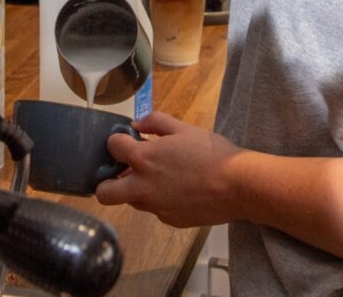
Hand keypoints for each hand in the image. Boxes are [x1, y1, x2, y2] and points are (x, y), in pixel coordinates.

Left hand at [94, 112, 241, 227]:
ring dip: (137, 190)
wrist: (237, 185)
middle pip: (105, 193)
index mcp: (143, 158)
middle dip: (106, 182)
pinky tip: (180, 191)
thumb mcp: (183, 128)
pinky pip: (156, 209)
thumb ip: (155, 122)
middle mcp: (143, 186)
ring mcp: (155, 207)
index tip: (126, 141)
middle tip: (123, 172)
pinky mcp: (170, 220)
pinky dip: (160, 200)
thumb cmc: (211, 152)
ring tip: (159, 178)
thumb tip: (136, 124)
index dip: (116, 141)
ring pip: (132, 201)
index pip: (112, 147)